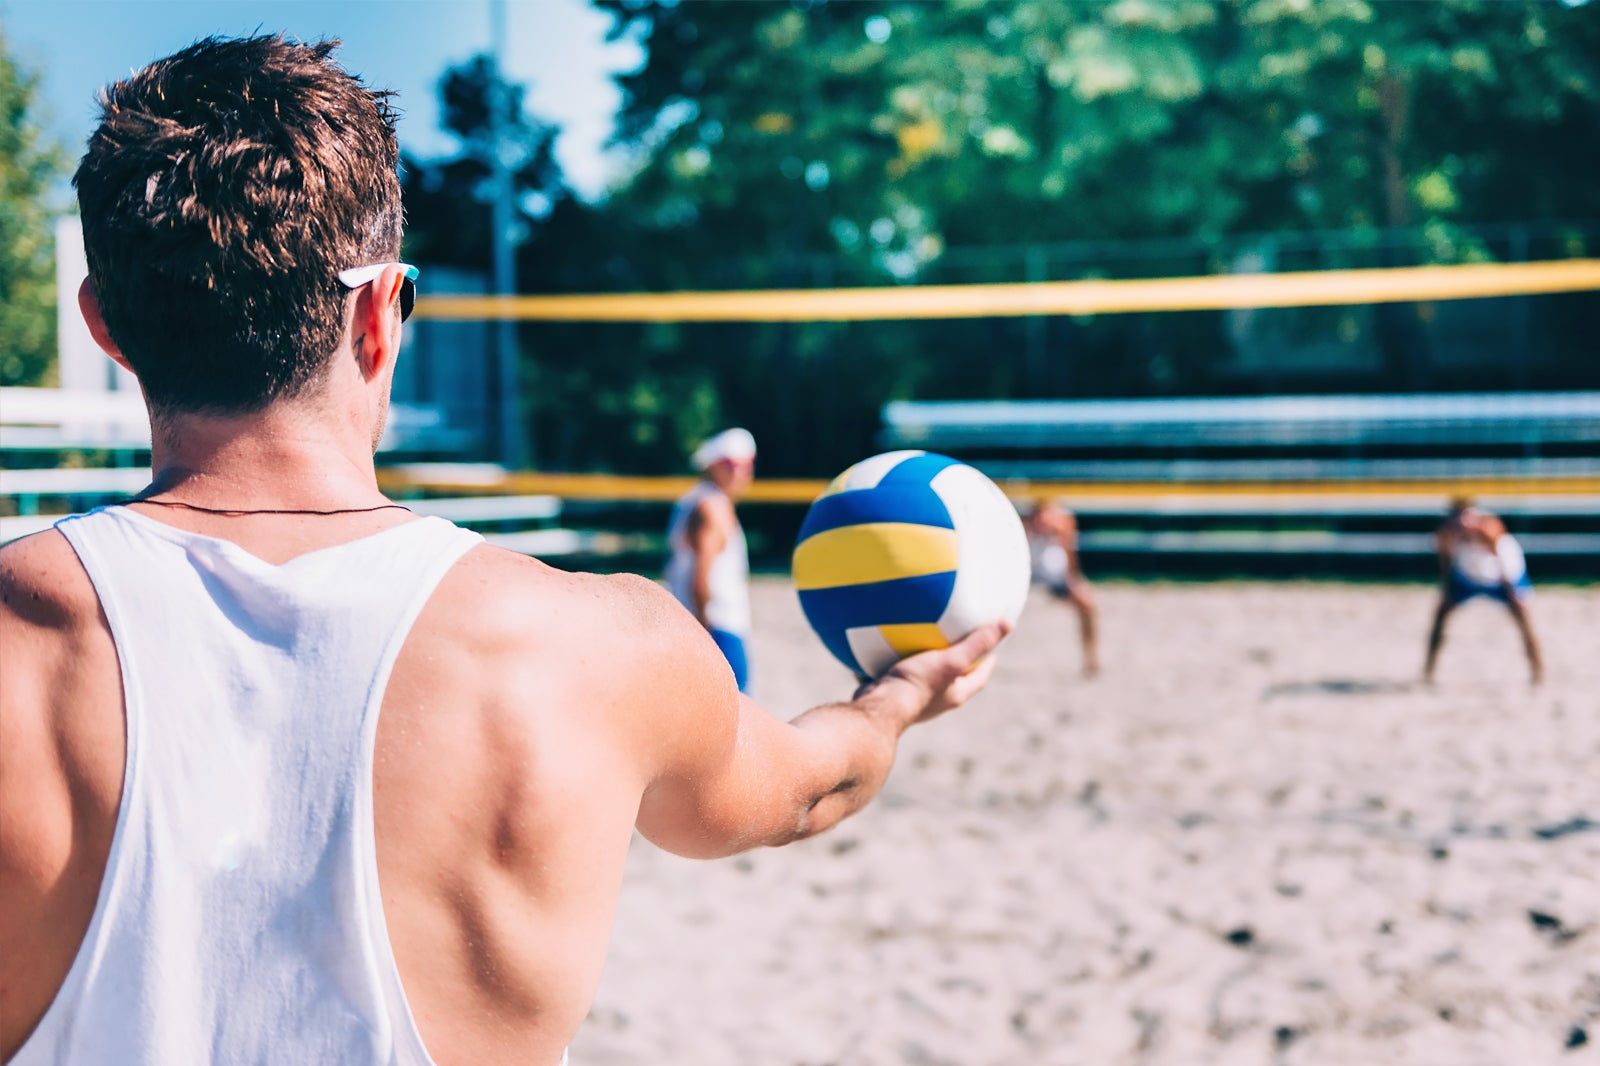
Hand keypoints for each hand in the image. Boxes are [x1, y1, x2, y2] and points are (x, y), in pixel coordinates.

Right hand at [860, 621, 1011, 726]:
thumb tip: (1008, 624)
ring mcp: (913, 699)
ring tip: (924, 638)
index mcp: (954, 695)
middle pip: (954, 678)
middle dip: (958, 662)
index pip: (979, 678)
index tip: (992, 649)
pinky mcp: (892, 695)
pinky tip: (888, 646)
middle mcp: (936, 700)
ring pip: (926, 677)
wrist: (877, 707)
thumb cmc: (916, 684)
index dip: (987, 663)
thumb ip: (976, 644)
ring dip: (927, 661)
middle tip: (958, 639)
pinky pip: (899, 675)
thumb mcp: (951, 661)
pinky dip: (898, 662)